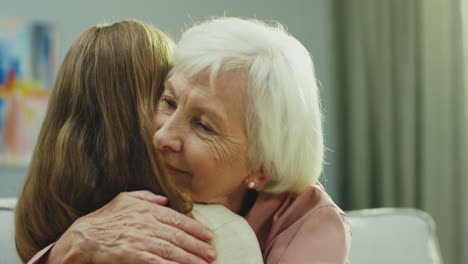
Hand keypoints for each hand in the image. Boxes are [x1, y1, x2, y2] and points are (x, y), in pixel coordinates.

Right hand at [47, 190, 215, 263]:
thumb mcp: (125, 199)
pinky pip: (157, 262)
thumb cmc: (105, 217)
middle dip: (198, 246)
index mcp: (147, 210)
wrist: (82, 236)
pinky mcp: (132, 255)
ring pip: (171, 250)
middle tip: (212, 253)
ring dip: (190, 258)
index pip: (177, 219)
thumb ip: (147, 197)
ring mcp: (140, 240)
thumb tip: (164, 199)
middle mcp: (146, 224)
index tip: (209, 235)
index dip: (195, 228)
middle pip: (178, 236)